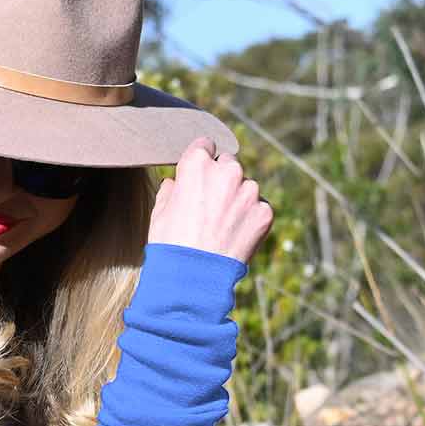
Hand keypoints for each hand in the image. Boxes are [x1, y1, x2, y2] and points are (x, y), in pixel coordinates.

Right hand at [146, 137, 273, 264]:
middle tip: (210, 208)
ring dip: (238, 201)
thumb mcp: (159, 213)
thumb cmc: (170, 246)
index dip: (200, 163)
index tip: (199, 178)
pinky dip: (250, 220)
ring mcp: (249, 191)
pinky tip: (235, 237)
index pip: (204, 146)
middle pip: (228, 165)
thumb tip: (175, 184)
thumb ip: (171, 190)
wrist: (193, 280)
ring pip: (246, 187)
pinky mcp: (264, 212)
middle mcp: (227, 170)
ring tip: (222, 228)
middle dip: (221, 181)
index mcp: (198, 163)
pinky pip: (259, 208)